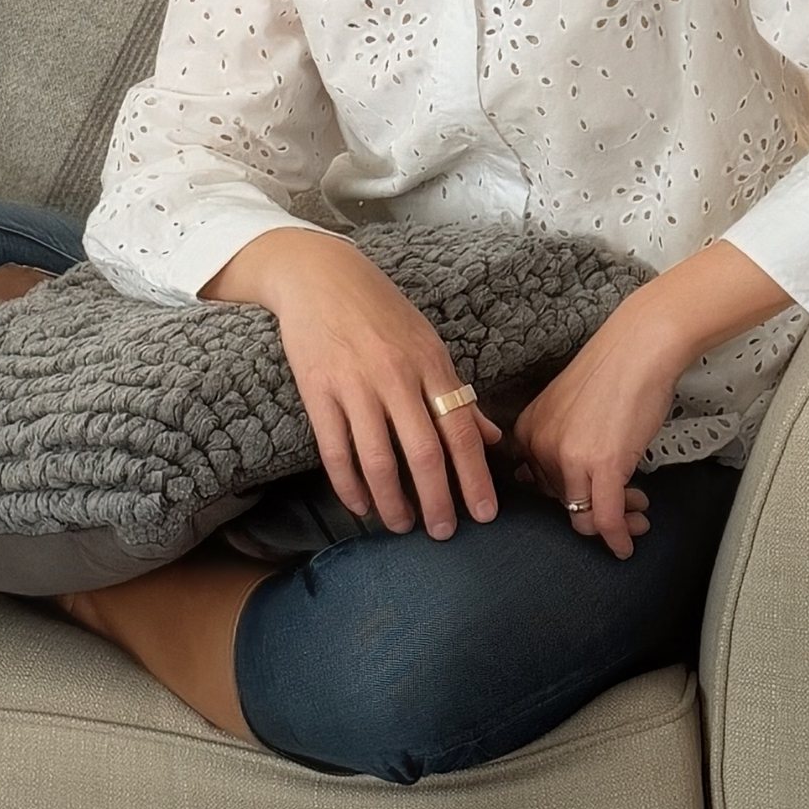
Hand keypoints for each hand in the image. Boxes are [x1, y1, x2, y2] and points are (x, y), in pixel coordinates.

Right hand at [201, 229, 500, 537]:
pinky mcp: (317, 390)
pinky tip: (360, 505)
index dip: (475, 477)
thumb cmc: (382, 312)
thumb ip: (456, 393)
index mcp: (431, 363)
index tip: (485, 513)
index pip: (461, 430)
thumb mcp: (428, 343)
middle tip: (444, 533)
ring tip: (401, 526)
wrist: (321, 275)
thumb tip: (491, 437)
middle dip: (437, 500)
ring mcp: (354, 384)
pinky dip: (348, 485)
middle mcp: (396, 376)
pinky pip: (335, 450)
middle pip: (424, 452)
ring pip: (377, 459)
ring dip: (392, 502)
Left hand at [512, 293, 681, 559]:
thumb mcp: (569, 405)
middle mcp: (540, 447)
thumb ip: (559, 439)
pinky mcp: (604, 465)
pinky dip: (618, 536)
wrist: (641, 346)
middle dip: (594, 513)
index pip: (541, 486)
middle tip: (625, 511)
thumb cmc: (614, 370)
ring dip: (612, 525)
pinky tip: (628, 543)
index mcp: (528, 431)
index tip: (592, 500)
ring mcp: (570, 458)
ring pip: (583, 516)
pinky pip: (606, 516)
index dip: (571, 498)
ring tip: (637, 518)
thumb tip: (566, 479)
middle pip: (563, 504)